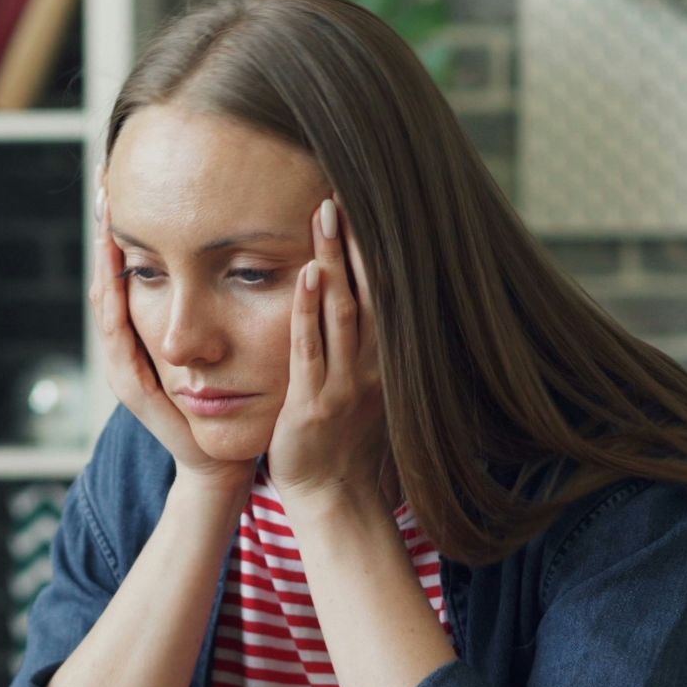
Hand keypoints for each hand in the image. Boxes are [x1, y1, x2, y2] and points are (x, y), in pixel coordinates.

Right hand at [91, 170, 254, 494]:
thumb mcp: (223, 339)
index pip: (129, 267)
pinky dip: (113, 302)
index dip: (124, 226)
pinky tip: (114, 273)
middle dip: (104, 229)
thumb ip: (223, 299)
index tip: (123, 178)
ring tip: (103, 215)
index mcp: (147, 331)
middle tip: (102, 181)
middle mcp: (128, 345)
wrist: (220, 460)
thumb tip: (243, 245)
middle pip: (107, 275)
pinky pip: (117, 337)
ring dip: (102, 258)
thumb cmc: (230, 399)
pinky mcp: (133, 387)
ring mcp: (124, 366)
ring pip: (105, 301)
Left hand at [267, 193, 387, 512]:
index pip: (381, 290)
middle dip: (354, 241)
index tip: (361, 203)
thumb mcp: (361, 384)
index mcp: (383, 358)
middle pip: (368, 290)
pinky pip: (311, 351)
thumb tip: (360, 294)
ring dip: (332, 261)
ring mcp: (345, 384)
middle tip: (340, 190)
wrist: (333, 496)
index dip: (372, 247)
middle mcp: (372, 366)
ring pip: (342, 311)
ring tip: (324, 215)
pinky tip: (302, 275)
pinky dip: (307, 311)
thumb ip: (363, 342)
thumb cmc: (341, 438)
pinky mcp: (314, 403)